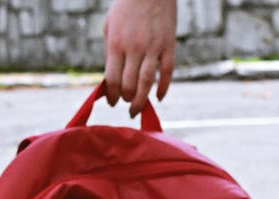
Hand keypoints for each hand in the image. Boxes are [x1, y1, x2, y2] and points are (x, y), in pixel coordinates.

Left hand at [102, 0, 176, 116]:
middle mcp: (134, 48)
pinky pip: (167, 72)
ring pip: (148, 83)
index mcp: (116, 44)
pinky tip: (159, 97)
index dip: (112, 96)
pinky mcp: (169, 45)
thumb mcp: (110, 26)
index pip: (112, 80)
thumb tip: (111, 78)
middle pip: (130, 85)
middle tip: (127, 105)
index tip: (113, 102)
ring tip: (138, 109)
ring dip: (142, 101)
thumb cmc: (126, 7)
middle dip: (127, 100)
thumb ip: (110, 52)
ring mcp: (153, 47)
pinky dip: (164, 88)